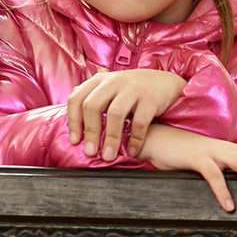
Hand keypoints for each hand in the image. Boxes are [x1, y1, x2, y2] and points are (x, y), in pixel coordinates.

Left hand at [67, 67, 189, 160]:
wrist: (165, 82)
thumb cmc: (133, 91)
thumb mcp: (110, 89)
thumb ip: (92, 98)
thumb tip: (71, 118)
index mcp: (100, 80)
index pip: (77, 99)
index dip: (73, 121)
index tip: (75, 142)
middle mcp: (114, 81)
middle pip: (92, 106)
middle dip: (90, 132)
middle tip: (90, 153)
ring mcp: (133, 88)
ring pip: (115, 114)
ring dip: (110, 138)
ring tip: (109, 156)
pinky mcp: (151, 97)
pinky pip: (139, 121)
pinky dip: (135, 139)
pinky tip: (132, 150)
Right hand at [137, 123, 236, 211]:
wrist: (156, 139)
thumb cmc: (184, 153)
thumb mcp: (210, 161)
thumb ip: (227, 169)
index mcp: (233, 148)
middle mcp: (227, 148)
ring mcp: (213, 151)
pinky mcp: (197, 159)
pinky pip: (213, 175)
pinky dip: (223, 190)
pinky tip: (229, 207)